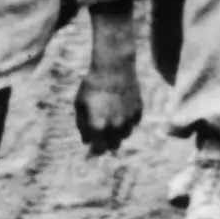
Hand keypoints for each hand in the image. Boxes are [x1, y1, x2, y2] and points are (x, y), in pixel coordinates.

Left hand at [73, 19, 142, 151]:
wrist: (113, 67)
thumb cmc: (92, 85)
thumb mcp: (80, 105)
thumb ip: (82, 126)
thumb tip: (87, 141)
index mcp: (99, 126)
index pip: (98, 149)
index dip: (93, 151)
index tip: (91, 149)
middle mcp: (116, 126)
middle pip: (113, 146)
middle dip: (106, 144)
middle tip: (101, 137)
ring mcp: (129, 119)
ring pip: (124, 135)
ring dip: (117, 133)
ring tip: (110, 121)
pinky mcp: (139, 110)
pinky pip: (133, 123)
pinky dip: (127, 122)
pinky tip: (120, 111)